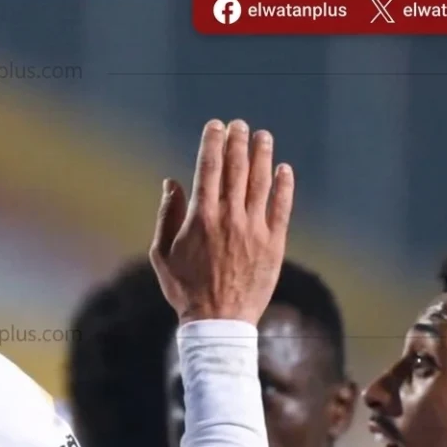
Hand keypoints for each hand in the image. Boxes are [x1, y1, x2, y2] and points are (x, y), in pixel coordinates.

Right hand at [150, 119, 294, 325]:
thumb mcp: (162, 254)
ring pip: (261, 182)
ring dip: (262, 155)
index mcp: (201, 217)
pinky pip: (282, 208)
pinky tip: (284, 170)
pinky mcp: (274, 244)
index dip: (213, 142)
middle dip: (238, 142)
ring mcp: (255, 230)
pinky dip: (284, 186)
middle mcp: (230, 217)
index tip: (215, 126)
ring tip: (263, 136)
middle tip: (240, 125)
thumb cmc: (185, 289)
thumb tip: (172, 183)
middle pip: (236, 168)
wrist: (218, 321)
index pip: (209, 167)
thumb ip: (167, 215)